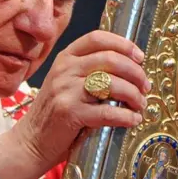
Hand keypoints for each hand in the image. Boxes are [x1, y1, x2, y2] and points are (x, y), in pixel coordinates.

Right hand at [0, 30, 148, 178]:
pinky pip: (107, 112)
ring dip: (134, 95)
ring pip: (112, 84)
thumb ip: (89, 70)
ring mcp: (66, 90)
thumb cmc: (55, 111)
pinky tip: (133, 119)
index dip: (123, 44)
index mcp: (66, 57)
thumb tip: (131, 68)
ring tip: (140, 105)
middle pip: (110, 59)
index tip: (140, 57)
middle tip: (145, 86)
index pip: (97, 38)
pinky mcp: (69, 113)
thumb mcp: (67, 82)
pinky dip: (126, 116)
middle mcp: (65, 69)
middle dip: (135, 72)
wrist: (31, 140)